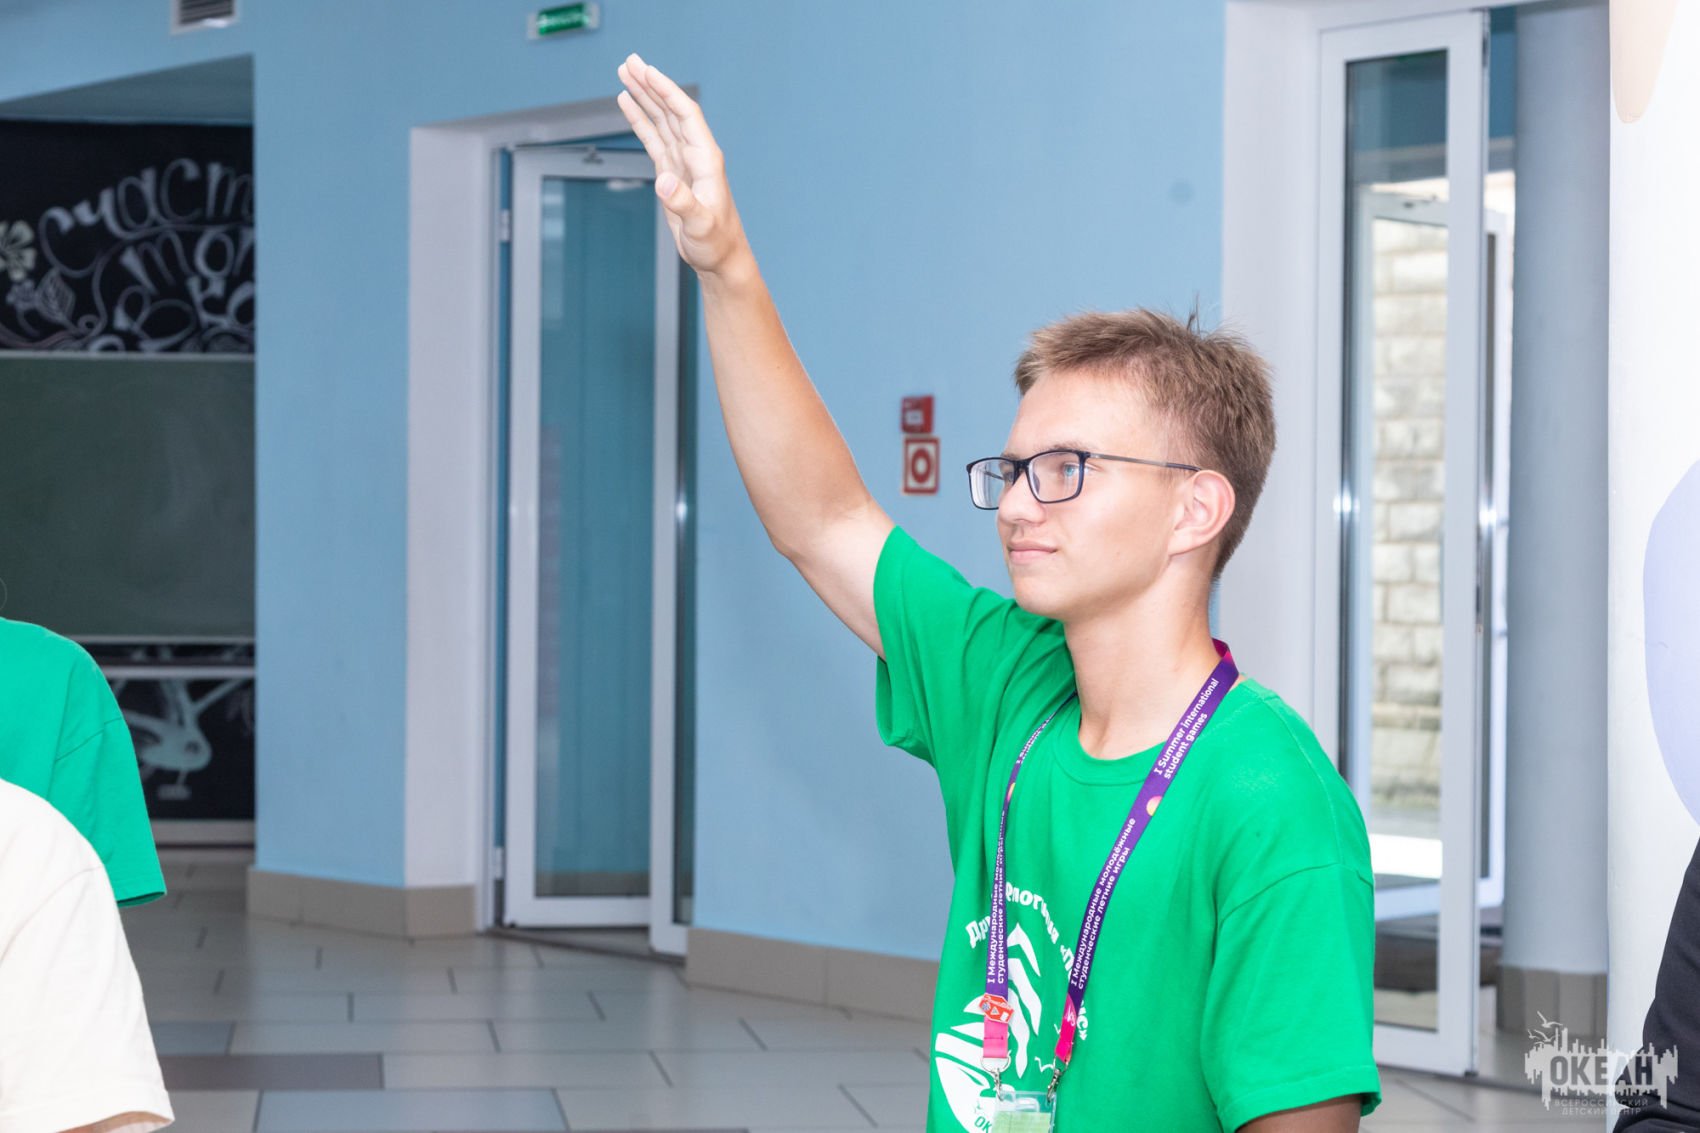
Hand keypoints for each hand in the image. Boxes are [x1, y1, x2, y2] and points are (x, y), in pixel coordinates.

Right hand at [616, 53, 749, 277]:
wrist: (720, 258)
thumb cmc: (716, 244)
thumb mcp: (700, 225)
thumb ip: (683, 203)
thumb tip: (663, 182)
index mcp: (706, 159)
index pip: (685, 115)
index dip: (666, 91)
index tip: (647, 72)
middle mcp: (695, 154)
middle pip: (670, 109)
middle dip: (650, 84)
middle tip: (629, 61)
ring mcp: (682, 162)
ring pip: (661, 120)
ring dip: (644, 97)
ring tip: (625, 73)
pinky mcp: (672, 173)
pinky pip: (653, 139)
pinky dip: (640, 120)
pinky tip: (628, 104)